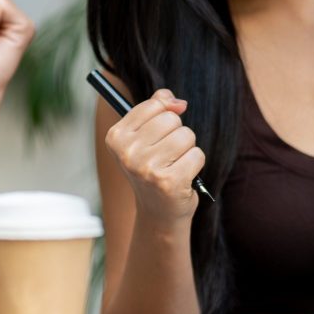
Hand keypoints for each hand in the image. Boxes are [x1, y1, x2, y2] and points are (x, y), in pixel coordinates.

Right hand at [104, 89, 204, 222]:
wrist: (158, 211)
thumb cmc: (154, 167)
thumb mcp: (146, 135)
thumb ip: (157, 108)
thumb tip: (178, 102)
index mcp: (116, 137)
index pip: (153, 105)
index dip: (165, 114)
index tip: (162, 130)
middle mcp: (128, 153)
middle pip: (171, 119)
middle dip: (177, 133)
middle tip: (167, 155)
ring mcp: (147, 169)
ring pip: (186, 135)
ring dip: (187, 149)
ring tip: (175, 164)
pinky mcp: (169, 182)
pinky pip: (197, 154)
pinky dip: (196, 163)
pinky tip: (183, 177)